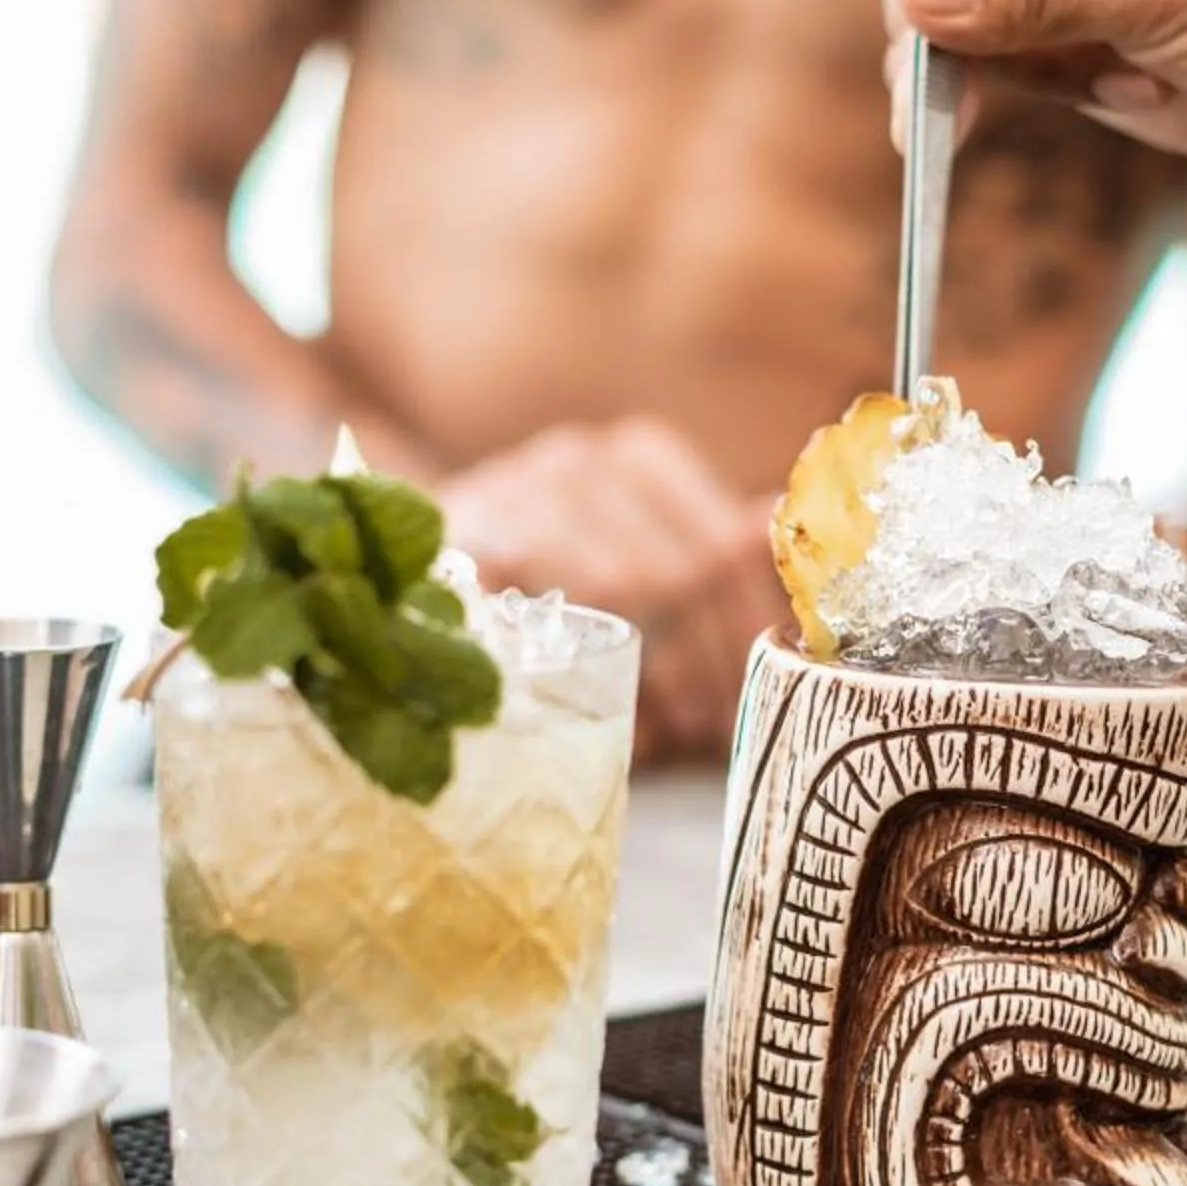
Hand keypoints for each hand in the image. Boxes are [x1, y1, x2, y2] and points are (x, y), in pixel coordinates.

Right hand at [436, 419, 780, 761]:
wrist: (407, 567)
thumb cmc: (549, 580)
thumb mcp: (642, 556)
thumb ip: (713, 549)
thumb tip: (778, 520)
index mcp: (639, 457)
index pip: (727, 543)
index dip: (751, 626)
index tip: (762, 685)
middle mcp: (580, 460)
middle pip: (679, 569)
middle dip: (709, 660)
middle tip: (714, 725)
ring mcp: (516, 494)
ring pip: (617, 587)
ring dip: (653, 670)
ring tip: (669, 728)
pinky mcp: (459, 544)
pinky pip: (539, 608)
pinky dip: (575, 670)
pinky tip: (598, 713)